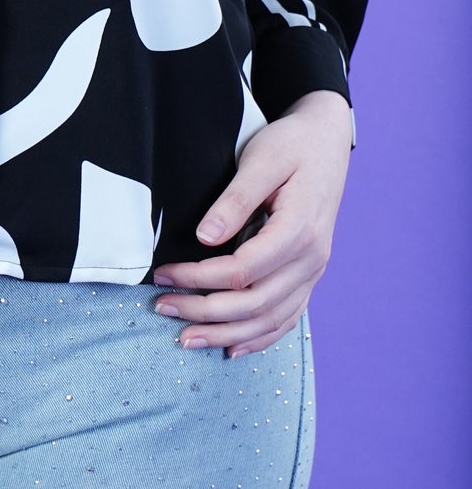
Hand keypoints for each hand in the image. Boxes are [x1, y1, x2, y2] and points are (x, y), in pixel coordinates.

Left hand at [151, 90, 353, 357]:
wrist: (326, 140)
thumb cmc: (291, 145)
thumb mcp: (261, 160)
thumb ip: (234, 199)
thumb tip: (203, 238)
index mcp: (299, 231)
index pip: (241, 270)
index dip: (198, 277)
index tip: (162, 273)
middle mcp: (312, 259)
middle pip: (254, 303)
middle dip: (204, 312)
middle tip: (161, 308)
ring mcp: (314, 271)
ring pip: (270, 319)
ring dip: (227, 334)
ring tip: (186, 340)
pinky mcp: (309, 274)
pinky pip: (288, 317)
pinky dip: (260, 337)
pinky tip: (232, 348)